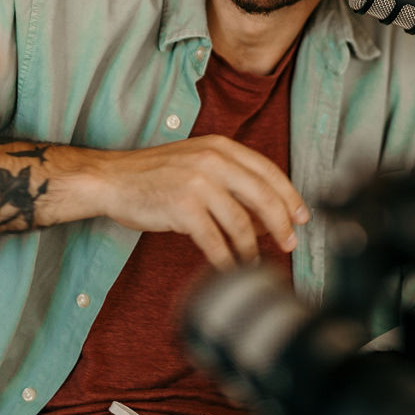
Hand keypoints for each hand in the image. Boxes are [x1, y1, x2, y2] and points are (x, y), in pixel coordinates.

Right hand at [86, 134, 309, 268]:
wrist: (112, 179)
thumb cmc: (156, 175)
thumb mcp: (198, 163)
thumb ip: (231, 179)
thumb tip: (267, 213)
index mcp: (222, 147)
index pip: (268, 171)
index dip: (290, 196)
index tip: (302, 217)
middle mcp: (214, 160)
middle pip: (263, 196)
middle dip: (281, 224)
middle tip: (290, 244)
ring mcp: (198, 183)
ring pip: (241, 222)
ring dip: (252, 248)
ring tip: (254, 262)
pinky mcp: (182, 207)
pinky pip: (215, 240)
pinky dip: (226, 259)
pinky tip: (229, 267)